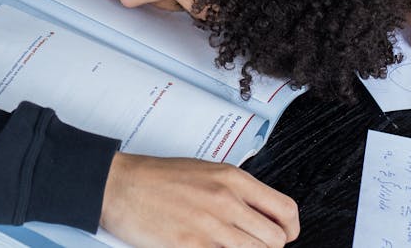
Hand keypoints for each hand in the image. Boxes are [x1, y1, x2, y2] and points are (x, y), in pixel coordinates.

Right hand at [100, 152, 298, 246]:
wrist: (119, 185)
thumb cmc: (155, 178)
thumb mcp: (204, 171)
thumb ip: (234, 191)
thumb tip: (257, 214)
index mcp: (232, 179)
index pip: (286, 210)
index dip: (290, 229)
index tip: (284, 235)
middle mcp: (227, 201)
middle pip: (275, 240)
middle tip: (249, 245)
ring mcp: (211, 226)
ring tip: (226, 246)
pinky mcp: (192, 246)